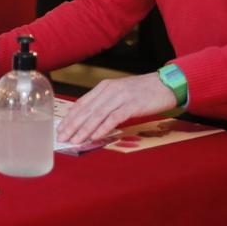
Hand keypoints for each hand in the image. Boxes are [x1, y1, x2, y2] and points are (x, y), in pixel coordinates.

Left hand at [55, 73, 176, 143]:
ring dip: (84, 129)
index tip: (60, 128)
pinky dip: (103, 128)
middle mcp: (109, 90)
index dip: (70, 117)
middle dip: (72, 125)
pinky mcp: (132, 105)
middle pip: (86, 110)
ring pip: (97, 115)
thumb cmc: (143, 92)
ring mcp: (120, 97)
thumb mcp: (120, 94)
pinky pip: (113, 118)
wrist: (166, 85)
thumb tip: (90, 120)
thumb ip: (106, 103)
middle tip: (62, 137)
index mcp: (104, 87)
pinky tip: (94, 136)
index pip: (82, 103)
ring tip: (74, 140)